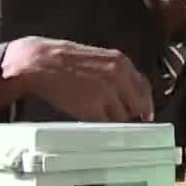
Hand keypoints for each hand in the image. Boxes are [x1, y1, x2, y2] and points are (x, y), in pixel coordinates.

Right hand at [0, 36, 153, 121]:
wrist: (39, 62)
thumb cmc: (64, 60)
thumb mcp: (98, 59)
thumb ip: (117, 74)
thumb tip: (129, 93)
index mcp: (121, 63)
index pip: (144, 88)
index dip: (145, 103)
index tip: (146, 114)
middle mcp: (118, 77)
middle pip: (136, 106)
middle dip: (129, 112)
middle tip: (116, 115)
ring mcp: (107, 93)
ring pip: (122, 118)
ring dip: (113, 119)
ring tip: (96, 112)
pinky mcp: (93, 108)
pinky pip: (106, 125)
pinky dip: (101, 125)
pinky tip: (89, 117)